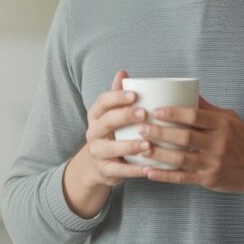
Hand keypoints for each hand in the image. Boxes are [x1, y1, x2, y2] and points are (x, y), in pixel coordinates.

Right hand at [82, 69, 154, 186]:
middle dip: (124, 117)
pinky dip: (134, 171)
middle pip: (105, 122)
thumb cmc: (112, 133)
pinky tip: (150, 169)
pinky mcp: (104, 171)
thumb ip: (118, 95)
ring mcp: (97, 152)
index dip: (117, 97)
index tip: (135, 94)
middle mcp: (93, 133)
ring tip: (148, 144)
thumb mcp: (112, 113)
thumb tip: (123, 71)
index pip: (102, 102)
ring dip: (130, 146)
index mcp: (95, 115)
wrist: (98, 165)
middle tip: (144, 113)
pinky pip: (119, 171)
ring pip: (110, 148)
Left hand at [139, 94, 243, 194]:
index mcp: (223, 125)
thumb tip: (186, 88)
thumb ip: (207, 107)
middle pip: (184, 137)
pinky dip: (165, 176)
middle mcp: (219, 143)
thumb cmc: (243, 140)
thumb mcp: (230, 118)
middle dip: (160, 132)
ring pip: (181, 158)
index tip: (155, 111)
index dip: (173, 113)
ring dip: (159, 154)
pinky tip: (149, 172)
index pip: (195, 116)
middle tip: (140, 127)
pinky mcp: (209, 179)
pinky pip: (183, 177)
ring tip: (141, 148)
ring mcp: (214, 163)